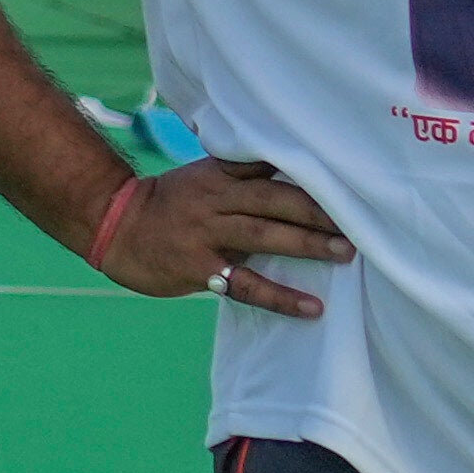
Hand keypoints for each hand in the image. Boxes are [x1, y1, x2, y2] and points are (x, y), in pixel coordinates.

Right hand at [78, 147, 353, 320]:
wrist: (112, 225)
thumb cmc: (167, 204)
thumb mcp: (202, 179)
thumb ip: (243, 178)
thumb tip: (298, 180)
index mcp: (219, 174)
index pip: (269, 165)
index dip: (308, 171)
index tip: (348, 176)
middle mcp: (216, 200)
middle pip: (276, 200)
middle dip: (320, 210)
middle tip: (362, 221)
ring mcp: (206, 233)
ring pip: (266, 236)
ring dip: (309, 244)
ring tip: (346, 253)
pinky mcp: (198, 268)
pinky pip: (246, 284)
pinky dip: (282, 297)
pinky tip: (311, 308)